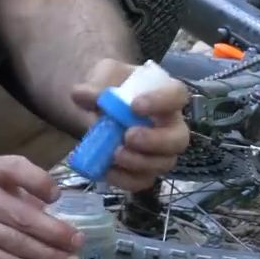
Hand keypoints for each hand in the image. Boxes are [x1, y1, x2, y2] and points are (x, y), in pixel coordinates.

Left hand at [72, 59, 190, 192]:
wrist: (101, 106)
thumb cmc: (113, 86)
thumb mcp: (104, 77)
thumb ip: (96, 85)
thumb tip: (80, 95)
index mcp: (167, 96)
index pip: (177, 95)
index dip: (161, 102)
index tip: (135, 106)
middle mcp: (171, 126)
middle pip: (179, 139)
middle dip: (155, 141)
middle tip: (128, 136)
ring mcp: (161, 152)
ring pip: (163, 164)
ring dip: (139, 162)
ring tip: (115, 154)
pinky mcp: (146, 171)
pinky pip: (143, 181)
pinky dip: (125, 179)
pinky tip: (107, 171)